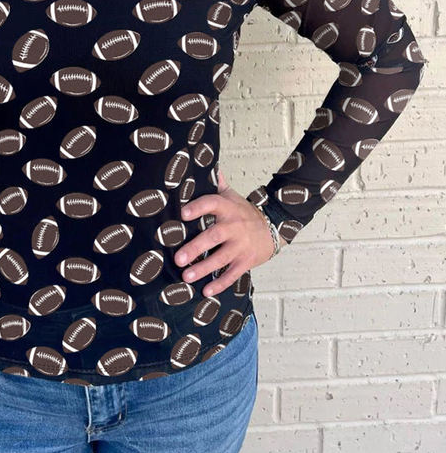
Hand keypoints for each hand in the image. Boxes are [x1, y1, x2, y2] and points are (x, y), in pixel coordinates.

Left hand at [174, 169, 275, 296]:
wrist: (274, 227)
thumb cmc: (245, 211)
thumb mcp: (232, 195)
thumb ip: (216, 182)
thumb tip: (203, 161)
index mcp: (227, 208)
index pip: (211, 204)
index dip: (198, 208)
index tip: (183, 214)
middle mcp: (234, 226)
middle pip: (213, 236)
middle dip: (195, 247)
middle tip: (178, 257)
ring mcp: (241, 245)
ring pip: (221, 258)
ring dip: (203, 268)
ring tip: (186, 276)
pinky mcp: (246, 261)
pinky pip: (232, 274)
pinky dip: (220, 284)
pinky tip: (207, 291)